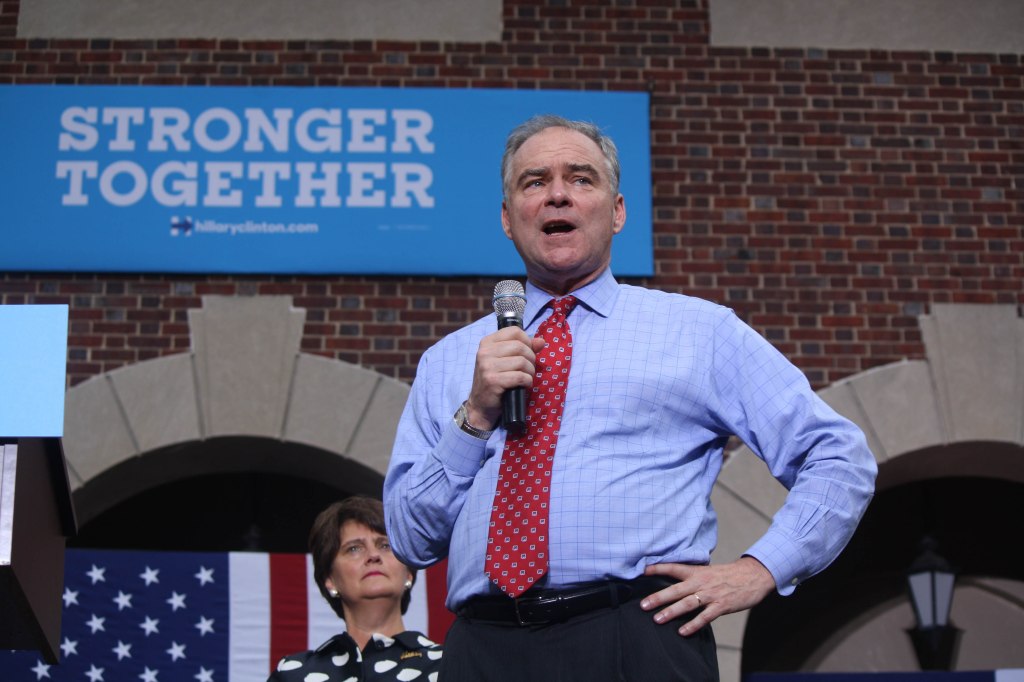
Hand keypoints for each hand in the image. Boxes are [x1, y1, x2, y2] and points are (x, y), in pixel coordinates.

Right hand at [464, 327, 546, 428]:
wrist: (481, 405)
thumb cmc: (495, 380)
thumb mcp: (505, 360)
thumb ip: (524, 348)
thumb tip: (541, 341)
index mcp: (487, 342)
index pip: (514, 331)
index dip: (527, 341)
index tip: (527, 354)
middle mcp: (484, 352)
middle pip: (520, 347)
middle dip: (531, 359)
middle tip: (528, 369)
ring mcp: (487, 366)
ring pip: (522, 362)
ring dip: (530, 372)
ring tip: (526, 378)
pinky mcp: (492, 381)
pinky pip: (520, 376)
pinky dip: (527, 381)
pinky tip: (524, 385)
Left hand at [640, 556, 775, 635]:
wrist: (753, 576)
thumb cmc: (728, 575)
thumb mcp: (708, 571)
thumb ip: (693, 577)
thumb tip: (675, 583)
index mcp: (697, 572)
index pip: (674, 568)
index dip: (659, 568)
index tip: (643, 571)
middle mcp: (702, 582)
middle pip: (676, 589)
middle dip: (658, 597)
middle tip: (643, 605)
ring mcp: (711, 594)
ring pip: (688, 603)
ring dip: (672, 612)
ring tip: (658, 619)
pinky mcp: (722, 606)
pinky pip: (705, 617)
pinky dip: (693, 624)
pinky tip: (682, 631)